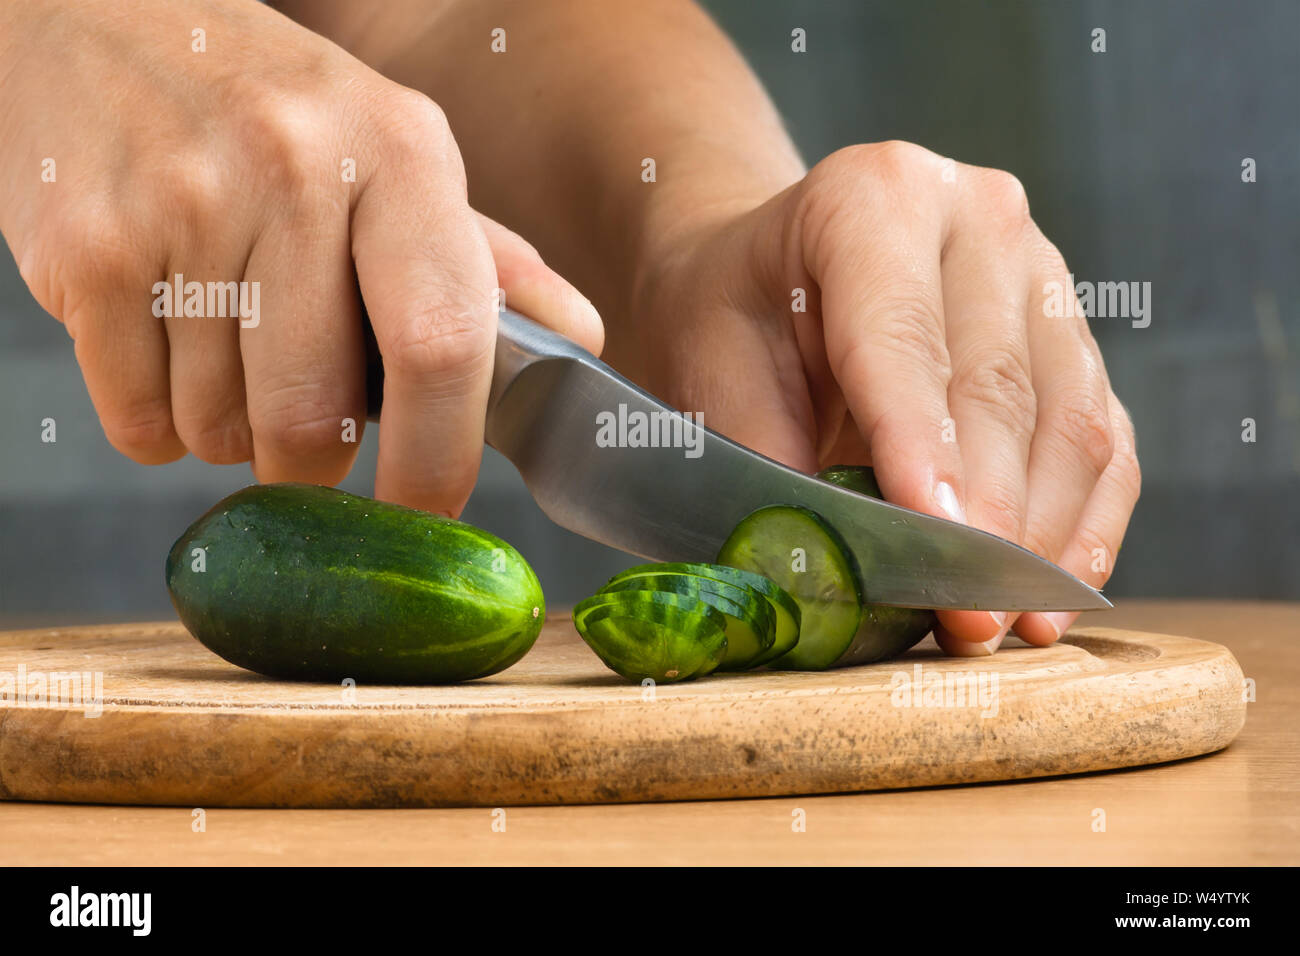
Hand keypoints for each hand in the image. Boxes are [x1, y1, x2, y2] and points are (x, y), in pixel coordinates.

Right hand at [0, 0, 600, 515]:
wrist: (105, 24)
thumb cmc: (276, 110)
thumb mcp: (398, 154)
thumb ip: (488, 263)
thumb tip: (578, 344)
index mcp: (399, 152)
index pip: (441, 345)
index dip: (437, 459)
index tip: (427, 508)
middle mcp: (292, 169)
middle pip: (313, 419)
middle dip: (313, 462)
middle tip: (307, 423)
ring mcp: (178, 205)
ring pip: (220, 432)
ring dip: (232, 431)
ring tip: (227, 346)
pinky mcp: (82, 248)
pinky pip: (136, 421)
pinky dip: (157, 421)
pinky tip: (166, 343)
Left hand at [621, 141, 1139, 653]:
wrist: (765, 276)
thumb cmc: (729, 320)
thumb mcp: (712, 373)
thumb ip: (768, 463)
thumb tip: (832, 574)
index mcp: (873, 196)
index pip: (903, 338)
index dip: (923, 447)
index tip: (939, 540)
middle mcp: (978, 216)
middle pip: (998, 384)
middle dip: (987, 517)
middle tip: (968, 619)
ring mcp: (1041, 271)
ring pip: (1069, 417)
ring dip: (1042, 533)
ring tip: (1008, 623)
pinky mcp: (1071, 335)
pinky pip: (1104, 436)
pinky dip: (1084, 520)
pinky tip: (1053, 590)